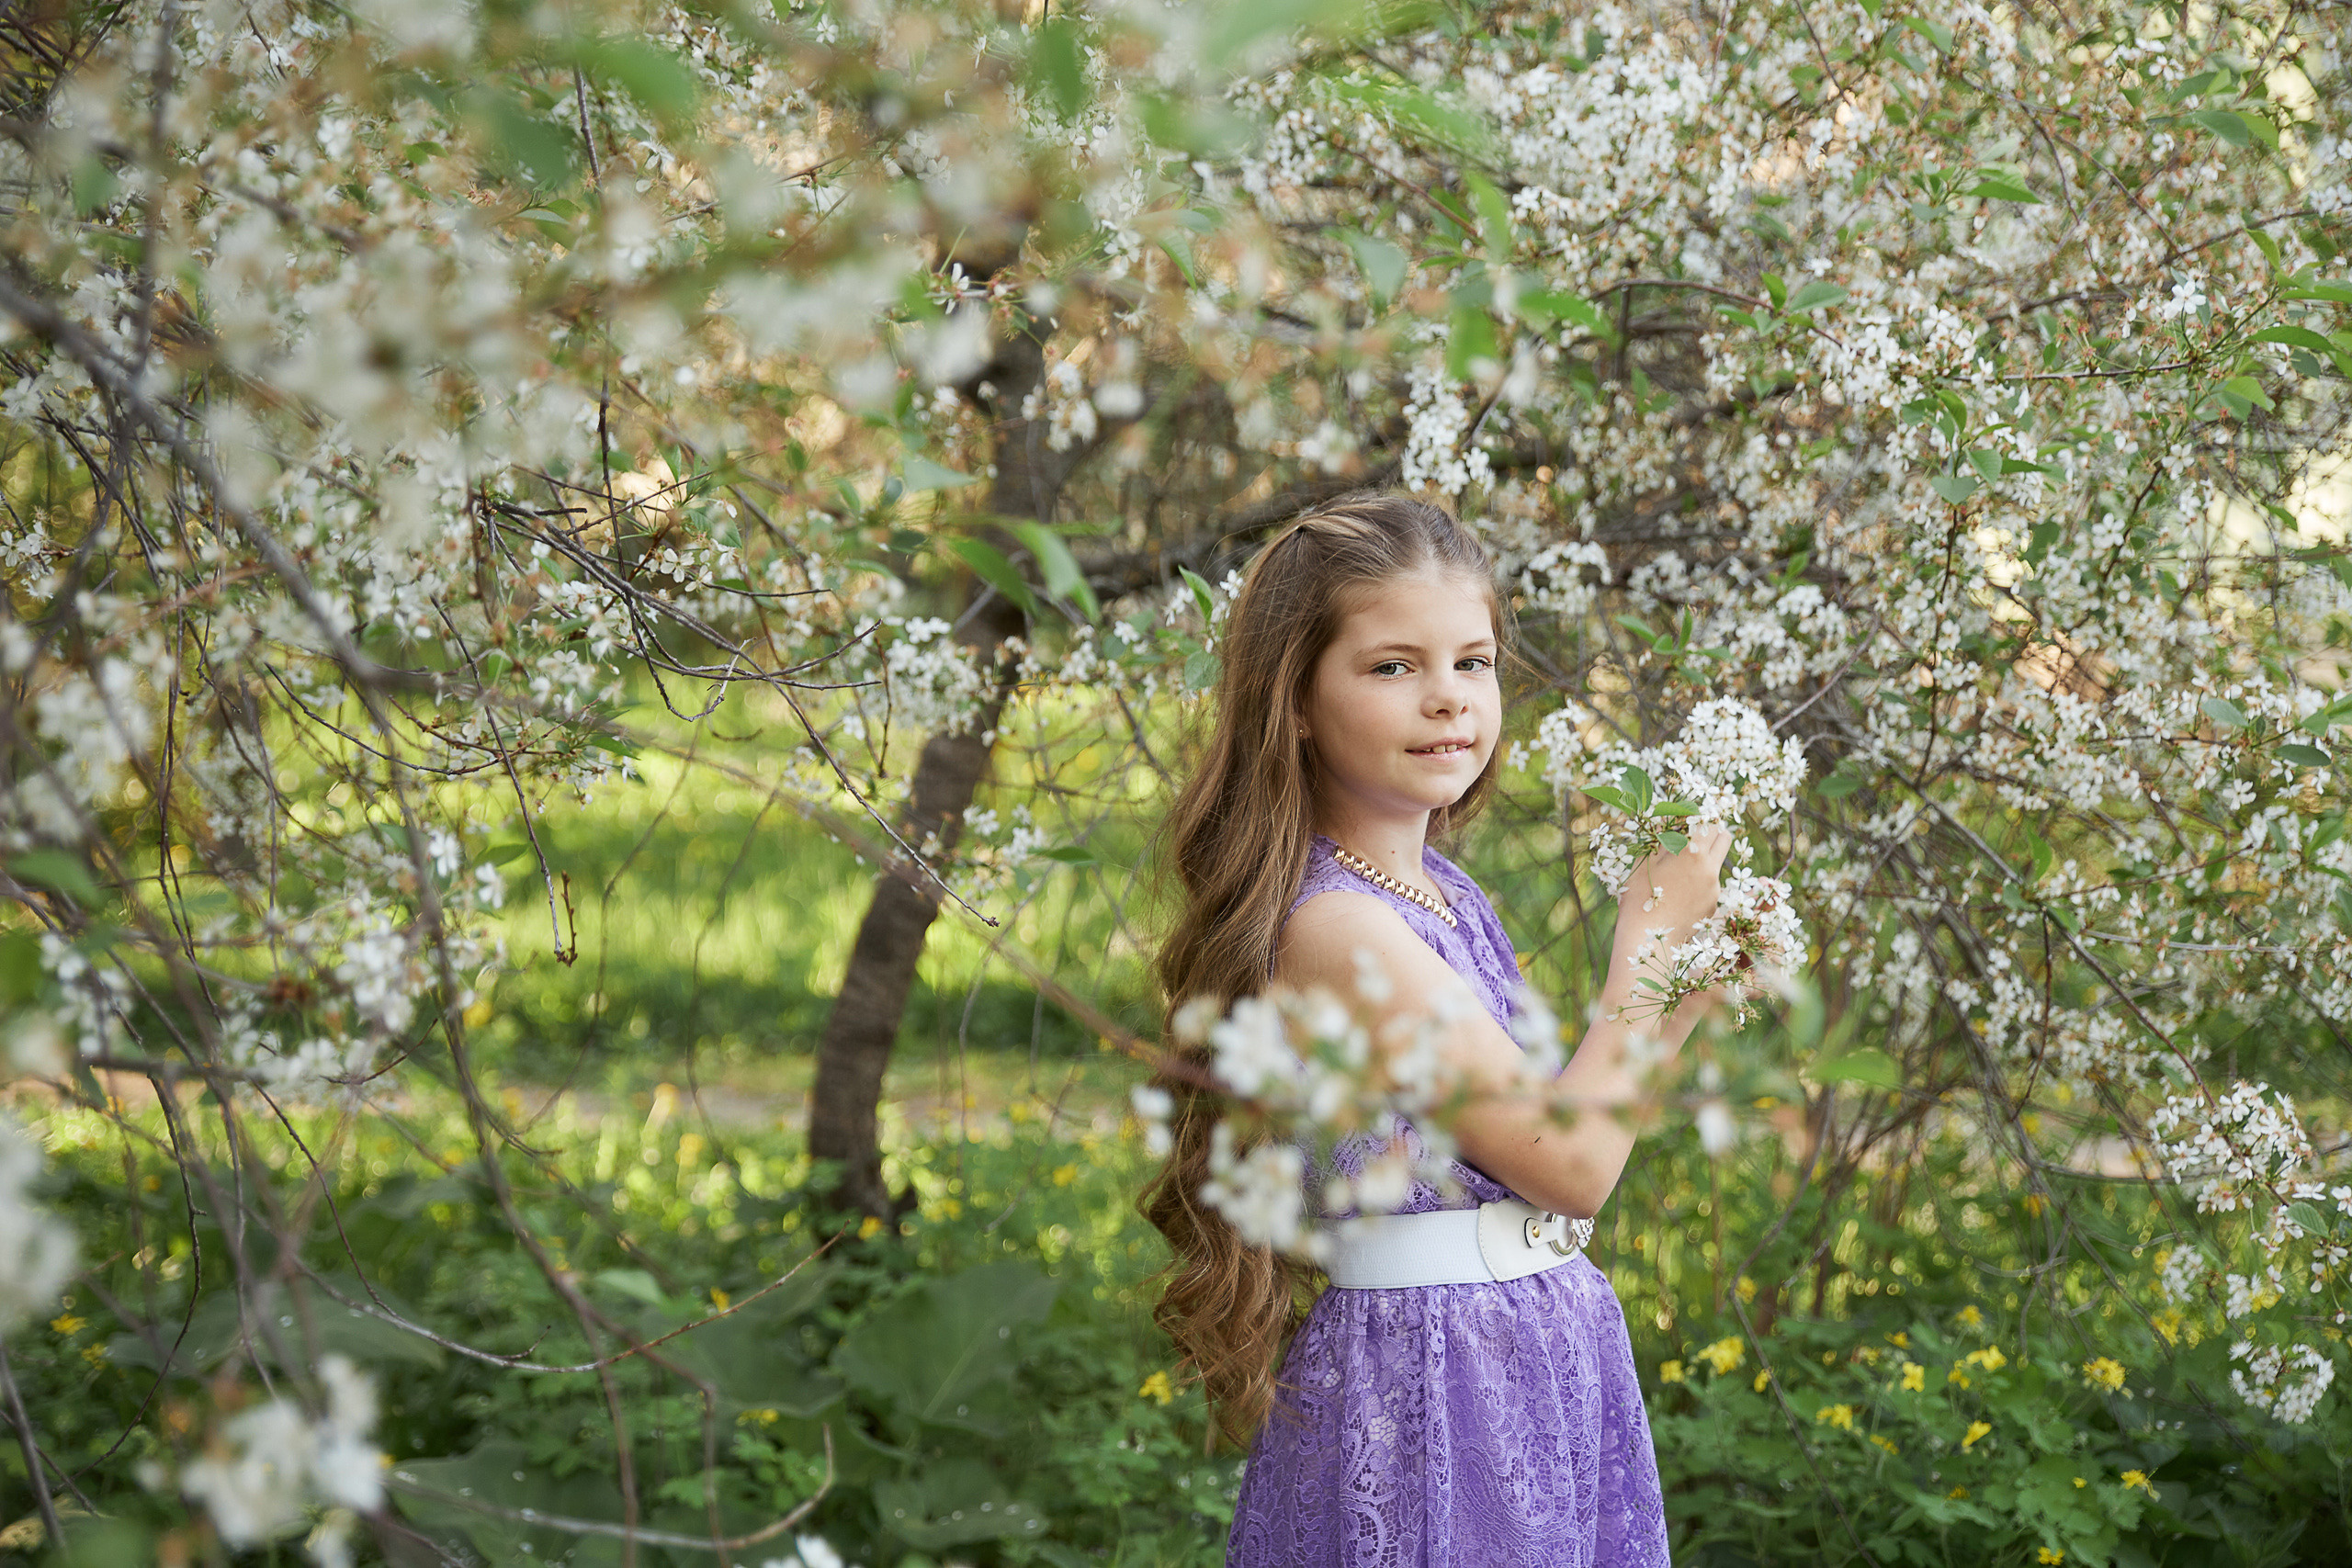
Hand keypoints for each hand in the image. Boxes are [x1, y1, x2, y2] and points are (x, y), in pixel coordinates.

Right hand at [1611, 823, 1731, 964]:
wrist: (1647, 939)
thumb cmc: (1639, 898)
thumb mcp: (1645, 863)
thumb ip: (1663, 841)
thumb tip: (1670, 824)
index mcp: (1692, 852)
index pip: (1708, 822)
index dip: (1698, 818)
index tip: (1687, 819)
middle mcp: (1709, 868)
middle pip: (1724, 837)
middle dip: (1712, 833)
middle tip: (1693, 836)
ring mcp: (1714, 888)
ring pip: (1718, 862)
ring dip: (1705, 858)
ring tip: (1679, 869)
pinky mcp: (1713, 905)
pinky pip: (1711, 884)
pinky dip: (1701, 881)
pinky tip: (1679, 892)